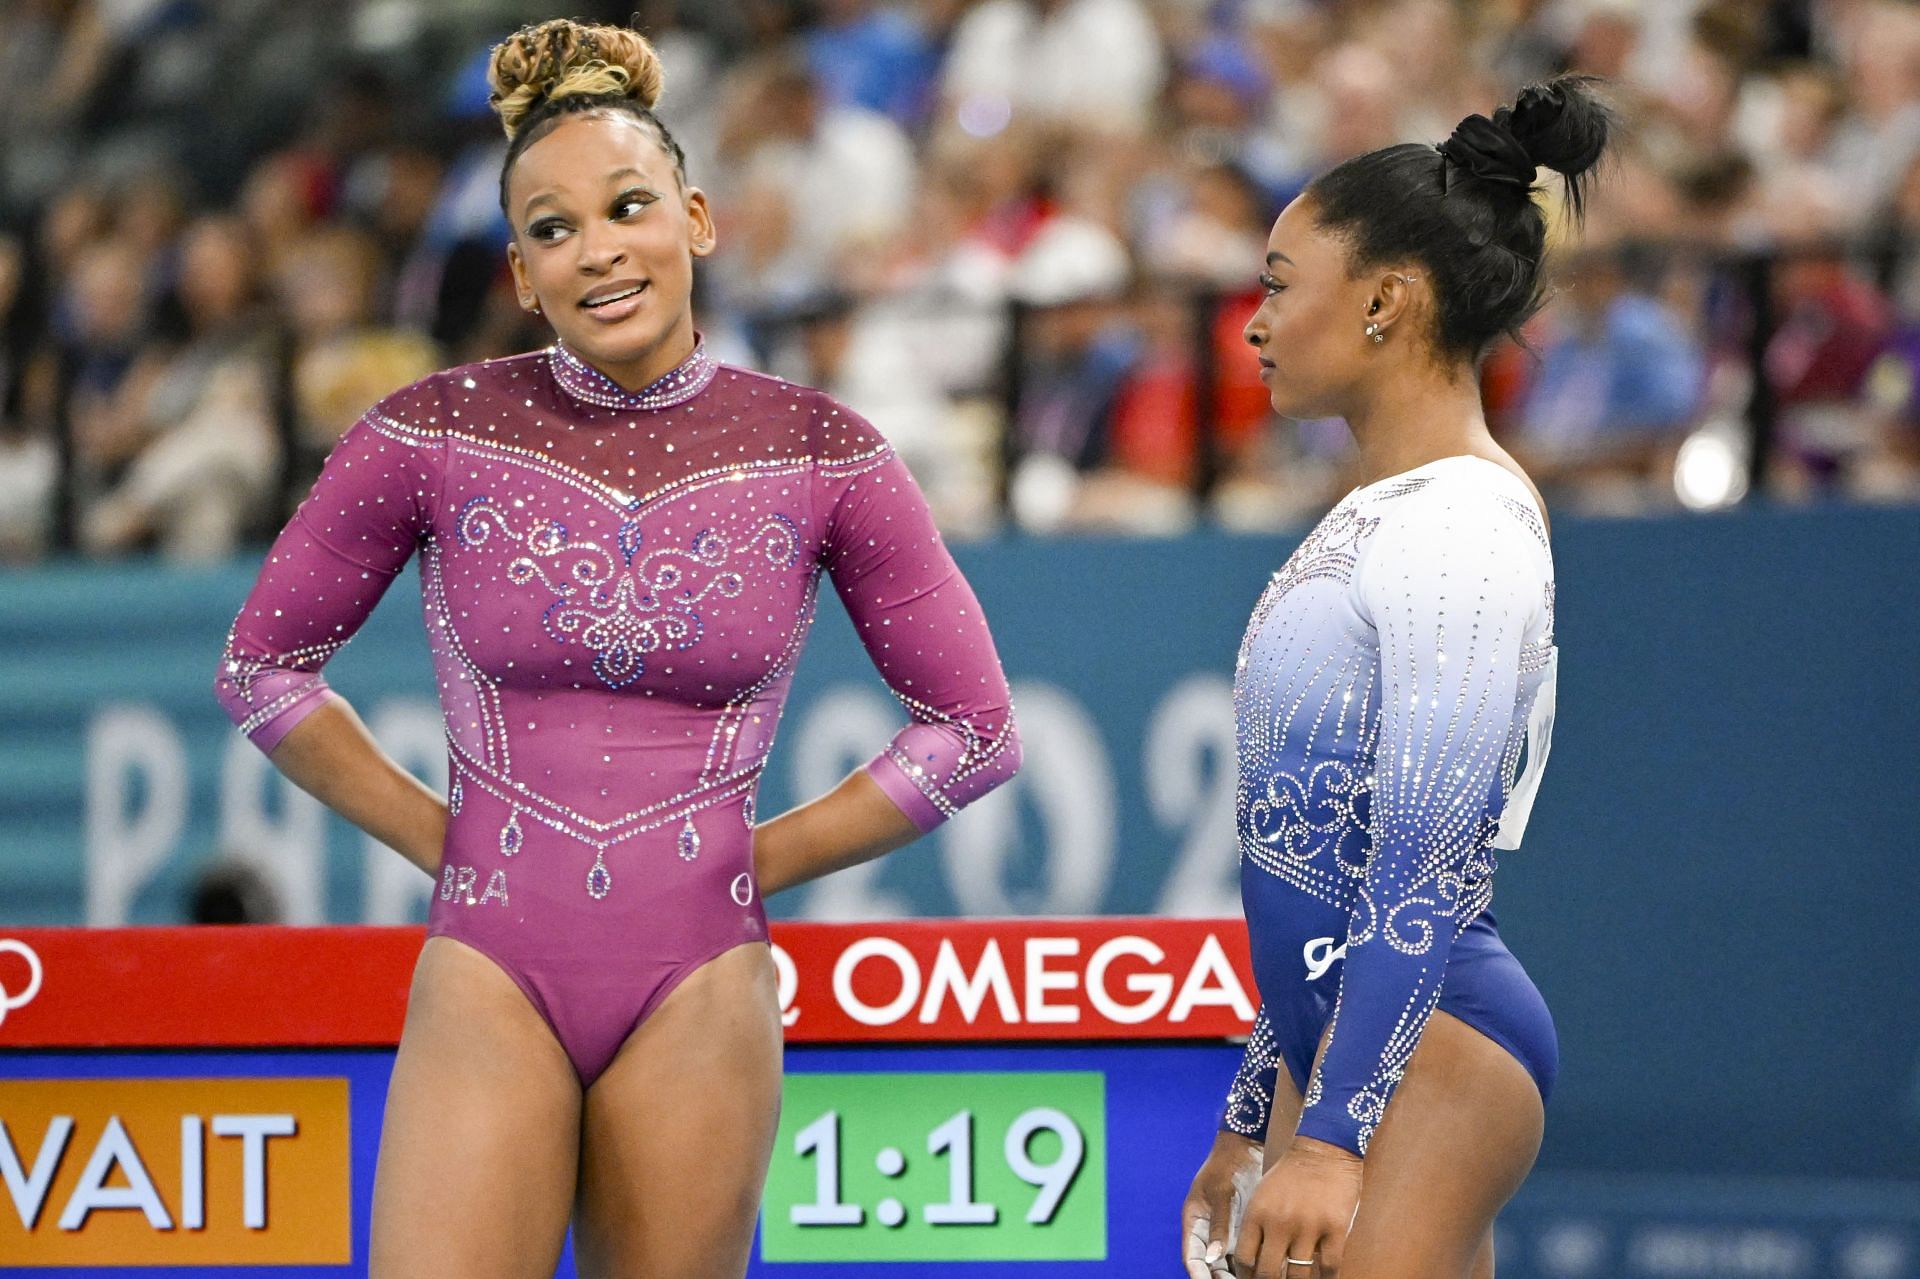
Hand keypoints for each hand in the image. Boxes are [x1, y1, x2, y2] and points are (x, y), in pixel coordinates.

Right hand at [1181, 1130, 1264, 1277]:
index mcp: (1195, 1221)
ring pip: (1228, 1264)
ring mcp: (1226, 1232)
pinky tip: (1265, 1269)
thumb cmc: (1231, 1165)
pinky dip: (1253, 1265)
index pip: (1192, 1257)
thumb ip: (1219, 1225)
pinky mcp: (1244, 1231)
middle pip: (1211, 1266)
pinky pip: (1246, 1254)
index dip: (1198, 1274)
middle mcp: (1208, 1232)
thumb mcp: (1223, 1193)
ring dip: (1238, 1275)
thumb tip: (1212, 1257)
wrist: (1250, 1147)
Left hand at [1231, 1136, 1361, 1277]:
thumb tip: (1251, 1261)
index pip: (1245, 1259)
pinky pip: (1329, 1267)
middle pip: (1268, 1273)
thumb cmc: (1289, 1174)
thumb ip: (1256, 1227)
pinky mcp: (1335, 1228)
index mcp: (1257, 1214)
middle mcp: (1279, 1223)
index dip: (1247, 1278)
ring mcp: (1308, 1227)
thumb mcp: (1261, 1196)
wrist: (1322, 1149)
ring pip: (1298, 1275)